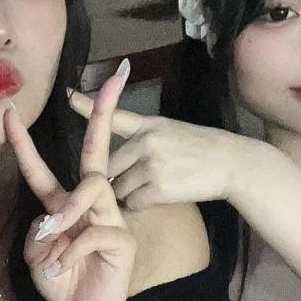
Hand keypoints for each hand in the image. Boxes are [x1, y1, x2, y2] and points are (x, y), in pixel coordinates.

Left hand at [5, 60, 136, 300]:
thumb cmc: (62, 281)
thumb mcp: (37, 255)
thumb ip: (39, 232)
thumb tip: (51, 219)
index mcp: (64, 204)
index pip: (43, 167)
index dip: (23, 142)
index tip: (10, 112)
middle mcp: (91, 203)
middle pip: (96, 153)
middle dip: (103, 115)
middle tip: (113, 83)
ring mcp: (112, 218)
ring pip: (92, 188)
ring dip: (64, 216)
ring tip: (49, 246)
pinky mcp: (123, 241)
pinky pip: (94, 231)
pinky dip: (70, 250)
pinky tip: (61, 268)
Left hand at [67, 87, 267, 209]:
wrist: (233, 163)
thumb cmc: (202, 149)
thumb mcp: (171, 130)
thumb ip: (142, 138)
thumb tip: (113, 159)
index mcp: (148, 125)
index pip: (112, 116)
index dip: (88, 106)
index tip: (67, 95)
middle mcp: (146, 141)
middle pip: (107, 166)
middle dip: (113, 177)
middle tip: (132, 180)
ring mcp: (151, 164)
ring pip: (118, 187)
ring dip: (126, 193)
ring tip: (151, 186)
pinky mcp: (158, 187)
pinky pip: (133, 202)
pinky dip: (140, 205)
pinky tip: (158, 197)